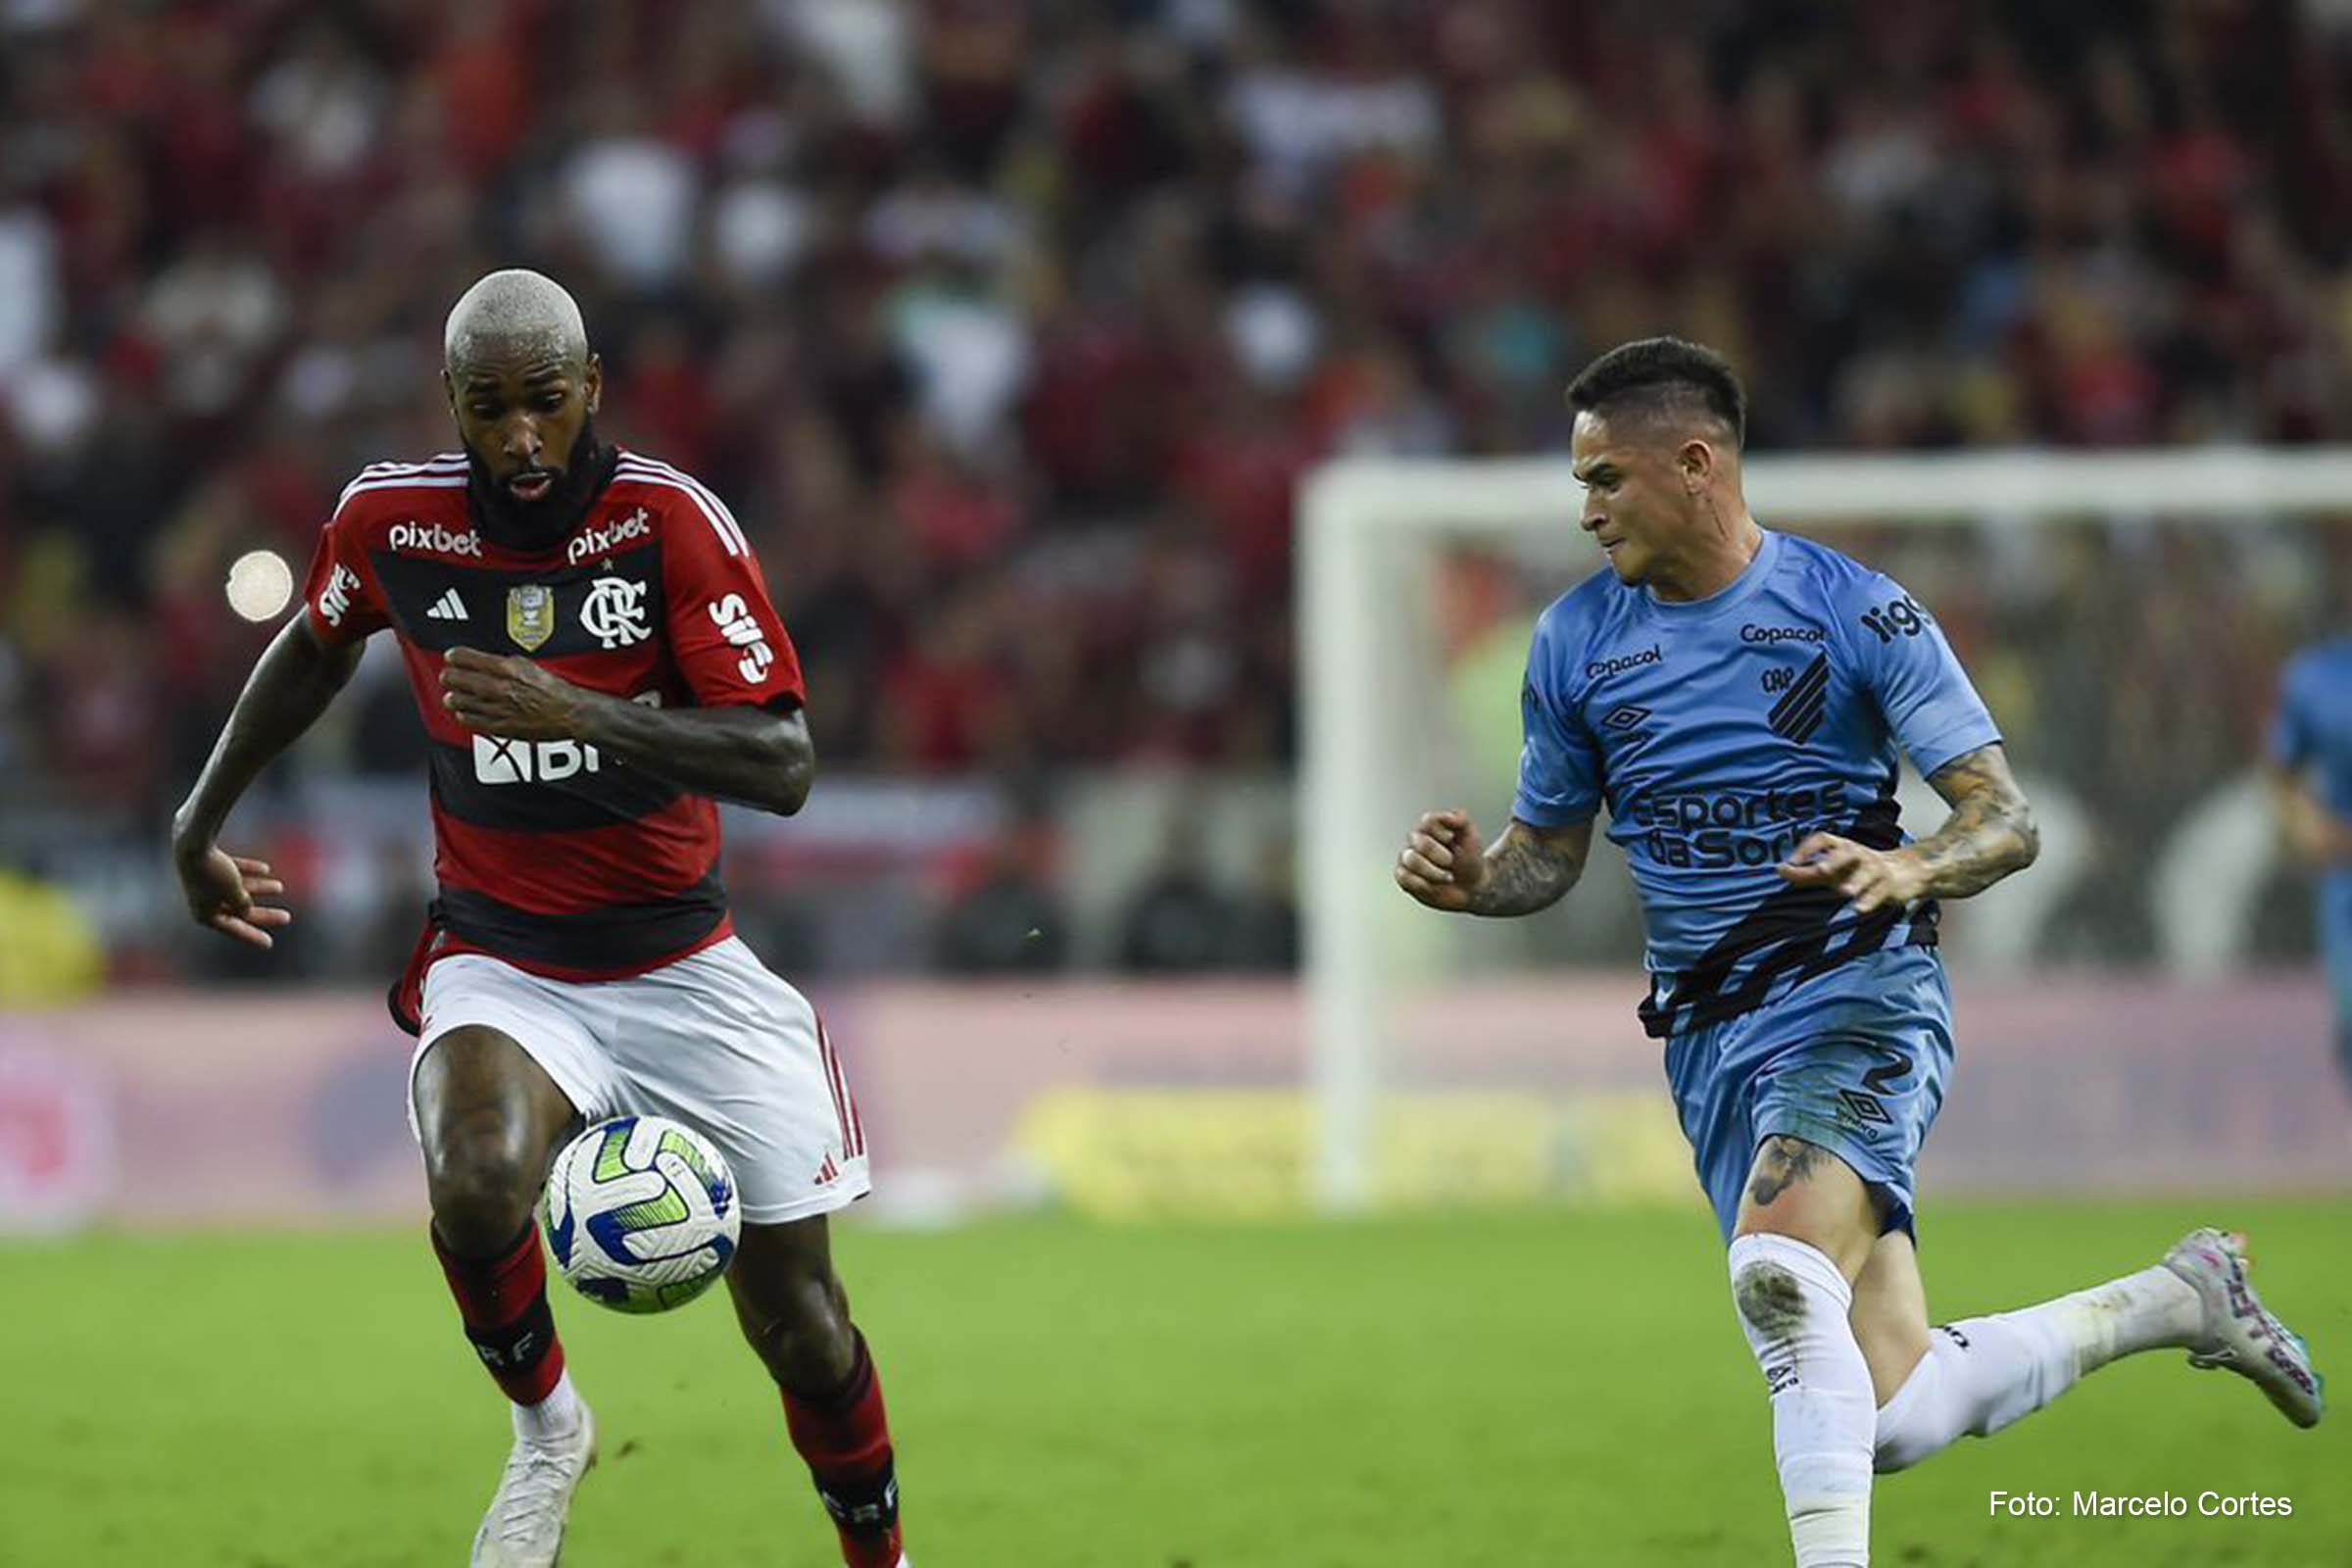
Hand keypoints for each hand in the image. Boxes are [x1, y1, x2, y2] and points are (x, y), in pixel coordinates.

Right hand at [172, 840, 291, 949]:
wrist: (194, 843)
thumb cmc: (215, 873)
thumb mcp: (235, 894)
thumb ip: (243, 905)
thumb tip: (247, 910)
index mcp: (204, 914)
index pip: (233, 929)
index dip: (252, 936)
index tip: (269, 944)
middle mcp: (202, 900)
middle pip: (238, 911)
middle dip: (263, 914)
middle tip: (287, 918)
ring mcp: (204, 881)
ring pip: (236, 889)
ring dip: (259, 888)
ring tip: (280, 888)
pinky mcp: (207, 862)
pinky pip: (232, 870)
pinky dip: (248, 870)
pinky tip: (265, 870)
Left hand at [438, 646, 589, 739]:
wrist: (570, 712)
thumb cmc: (555, 690)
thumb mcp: (530, 665)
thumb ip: (506, 663)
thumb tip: (486, 662)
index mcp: (509, 669)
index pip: (469, 658)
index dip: (456, 656)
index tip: (451, 656)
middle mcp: (501, 688)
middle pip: (460, 680)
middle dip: (450, 677)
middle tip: (447, 676)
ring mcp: (499, 708)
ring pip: (462, 702)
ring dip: (453, 698)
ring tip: (451, 697)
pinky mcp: (502, 726)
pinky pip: (474, 721)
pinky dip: (465, 716)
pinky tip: (463, 713)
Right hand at [1395, 808, 1486, 911]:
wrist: (1471, 885)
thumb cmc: (1468, 859)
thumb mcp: (1471, 835)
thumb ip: (1461, 819)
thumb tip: (1449, 816)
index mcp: (1430, 826)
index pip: (1427, 821)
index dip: (1441, 833)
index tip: (1452, 839)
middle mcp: (1415, 840)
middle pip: (1420, 842)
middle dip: (1440, 855)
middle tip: (1451, 861)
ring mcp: (1408, 858)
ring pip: (1411, 859)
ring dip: (1433, 872)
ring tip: (1447, 877)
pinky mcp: (1404, 877)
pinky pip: (1404, 877)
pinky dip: (1422, 884)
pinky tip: (1434, 885)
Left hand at [1777, 832, 1927, 913]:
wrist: (1906, 872)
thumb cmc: (1859, 871)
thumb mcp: (1833, 871)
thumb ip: (1806, 873)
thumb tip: (1780, 870)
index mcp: (1842, 848)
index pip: (1823, 839)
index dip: (1807, 848)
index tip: (1791, 862)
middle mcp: (1858, 855)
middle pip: (1847, 852)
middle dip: (1834, 861)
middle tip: (1820, 871)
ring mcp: (1876, 869)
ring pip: (1867, 872)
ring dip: (1856, 881)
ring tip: (1843, 891)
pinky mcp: (1889, 885)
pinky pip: (1879, 892)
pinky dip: (1869, 900)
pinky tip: (1858, 910)